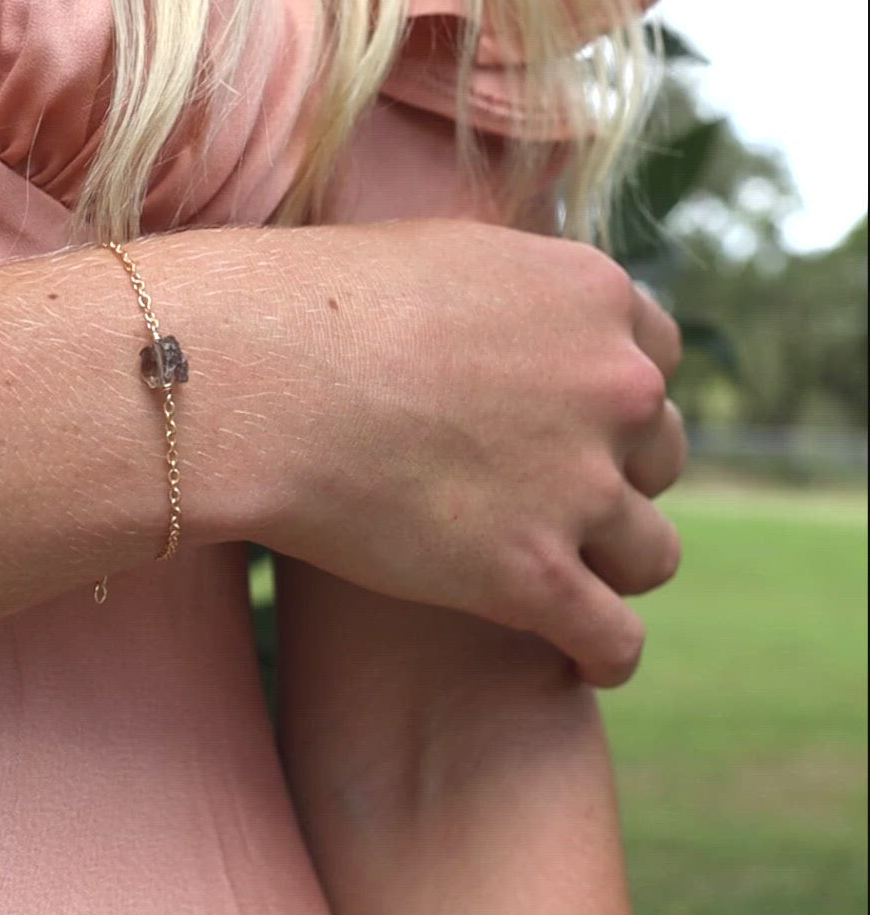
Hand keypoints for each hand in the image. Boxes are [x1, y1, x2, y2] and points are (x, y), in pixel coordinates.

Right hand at [241, 219, 684, 686]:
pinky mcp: (535, 576)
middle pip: (659, 455)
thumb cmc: (316, 306)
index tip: (572, 425)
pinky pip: (615, 640)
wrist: (255, 375)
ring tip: (560, 577)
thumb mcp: (446, 257)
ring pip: (649, 553)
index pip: (659, 360)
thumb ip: (514, 291)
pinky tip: (575, 657)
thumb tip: (517, 318)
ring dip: (610, 564)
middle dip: (613, 476)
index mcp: (595, 298)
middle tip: (543, 495)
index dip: (613, 400)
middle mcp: (615, 386)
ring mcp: (581, 485)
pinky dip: (603, 653)